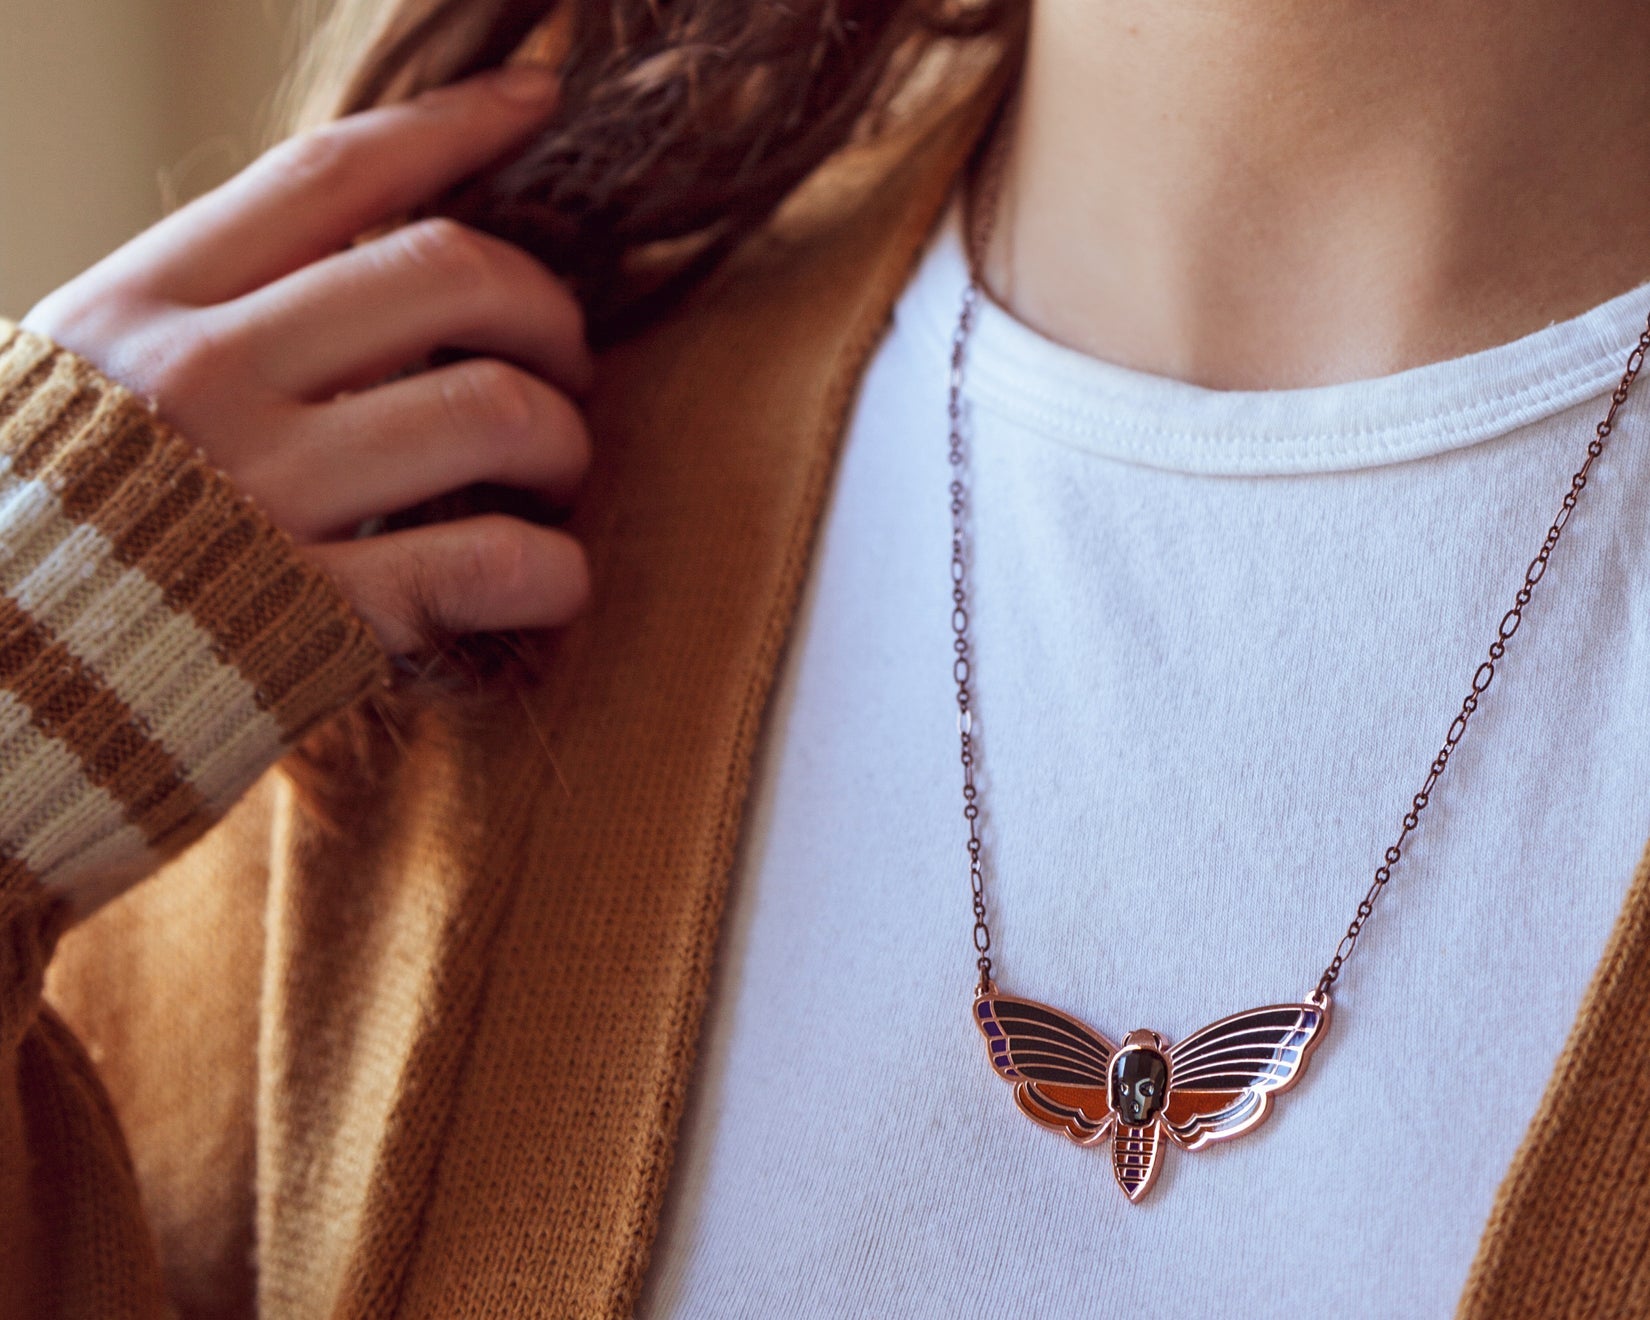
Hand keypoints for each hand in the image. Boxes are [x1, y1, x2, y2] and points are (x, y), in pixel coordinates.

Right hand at [21, 66, 592, 654]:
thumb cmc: (45, 535)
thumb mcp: (90, 384)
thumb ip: (210, 315)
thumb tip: (363, 262)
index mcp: (147, 307)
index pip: (331, 177)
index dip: (454, 125)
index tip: (539, 98)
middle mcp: (207, 383)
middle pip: (445, 274)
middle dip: (545, 307)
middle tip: (564, 358)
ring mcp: (266, 500)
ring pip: (493, 408)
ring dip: (564, 436)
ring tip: (556, 468)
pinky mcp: (319, 618)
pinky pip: (491, 562)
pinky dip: (554, 570)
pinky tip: (554, 577)